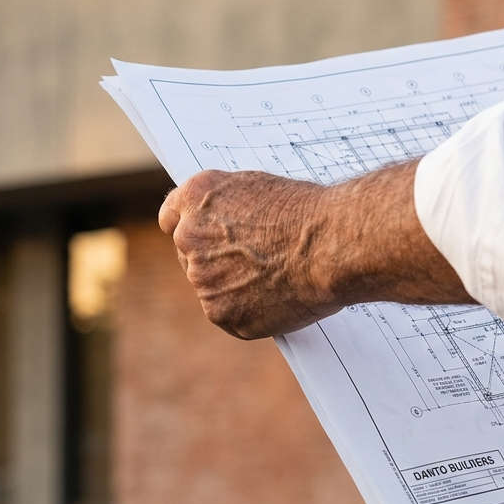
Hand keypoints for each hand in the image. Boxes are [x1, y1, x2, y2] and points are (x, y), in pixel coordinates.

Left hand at [158, 170, 340, 338]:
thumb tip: (225, 224)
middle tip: (251, 262)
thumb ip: (229, 206)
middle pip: (190, 256)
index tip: (202, 237)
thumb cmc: (308, 211)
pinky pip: (230, 314)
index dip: (191, 227)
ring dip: (233, 287)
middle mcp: (189, 237)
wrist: (331, 245)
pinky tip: (278, 298)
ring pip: (211, 287)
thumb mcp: (260, 188)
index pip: (172, 217)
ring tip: (275, 278)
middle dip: (215, 259)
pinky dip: (250, 312)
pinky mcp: (221, 313)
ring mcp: (202, 279)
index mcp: (195, 199)